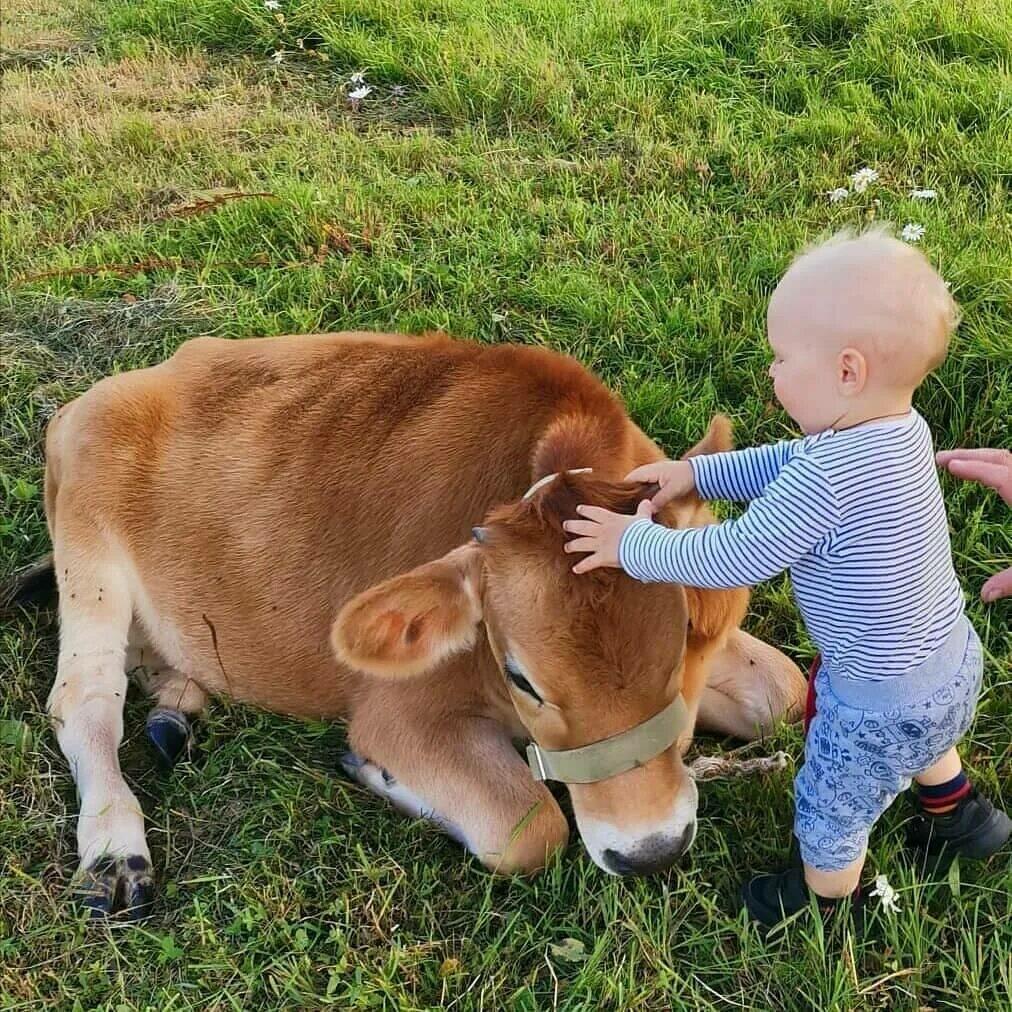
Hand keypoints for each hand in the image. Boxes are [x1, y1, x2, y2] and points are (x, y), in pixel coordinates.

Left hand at [563, 500, 654, 573]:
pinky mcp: (602, 557)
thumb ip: (643, 510)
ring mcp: (600, 544)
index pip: (595, 512)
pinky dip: (581, 567)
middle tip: (565, 525)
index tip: (579, 509)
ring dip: (573, 546)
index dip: (586, 510)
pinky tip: (575, 569)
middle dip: (573, 525)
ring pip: (581, 543)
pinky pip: (589, 563)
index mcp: (611, 519)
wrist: (643, 545)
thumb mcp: (643, 518)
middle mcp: (602, 531)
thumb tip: (647, 502)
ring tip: (567, 548)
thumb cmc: (643, 531)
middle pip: (583, 527)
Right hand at [624, 459, 695, 510]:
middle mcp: (650, 470)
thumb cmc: (686, 478)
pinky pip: (647, 485)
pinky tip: (645, 503)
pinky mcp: (660, 478)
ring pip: (639, 483)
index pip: (630, 478)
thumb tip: (648, 510)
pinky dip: (644, 492)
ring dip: (637, 493)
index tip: (620, 501)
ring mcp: (654, 474)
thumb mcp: (672, 490)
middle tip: (625, 506)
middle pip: (632, 481)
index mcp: (650, 471)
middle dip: (628, 492)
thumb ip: (660, 500)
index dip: (623, 489)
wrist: (700, 473)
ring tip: (633, 506)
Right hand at [936, 447, 1010, 601]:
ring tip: (963, 464)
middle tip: (942, 458)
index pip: (999, 475)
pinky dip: (1005, 468)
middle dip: (971, 455)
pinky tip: (995, 477)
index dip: (972, 468)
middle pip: (1004, 459)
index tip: (947, 465)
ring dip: (988, 459)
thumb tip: (985, 595)